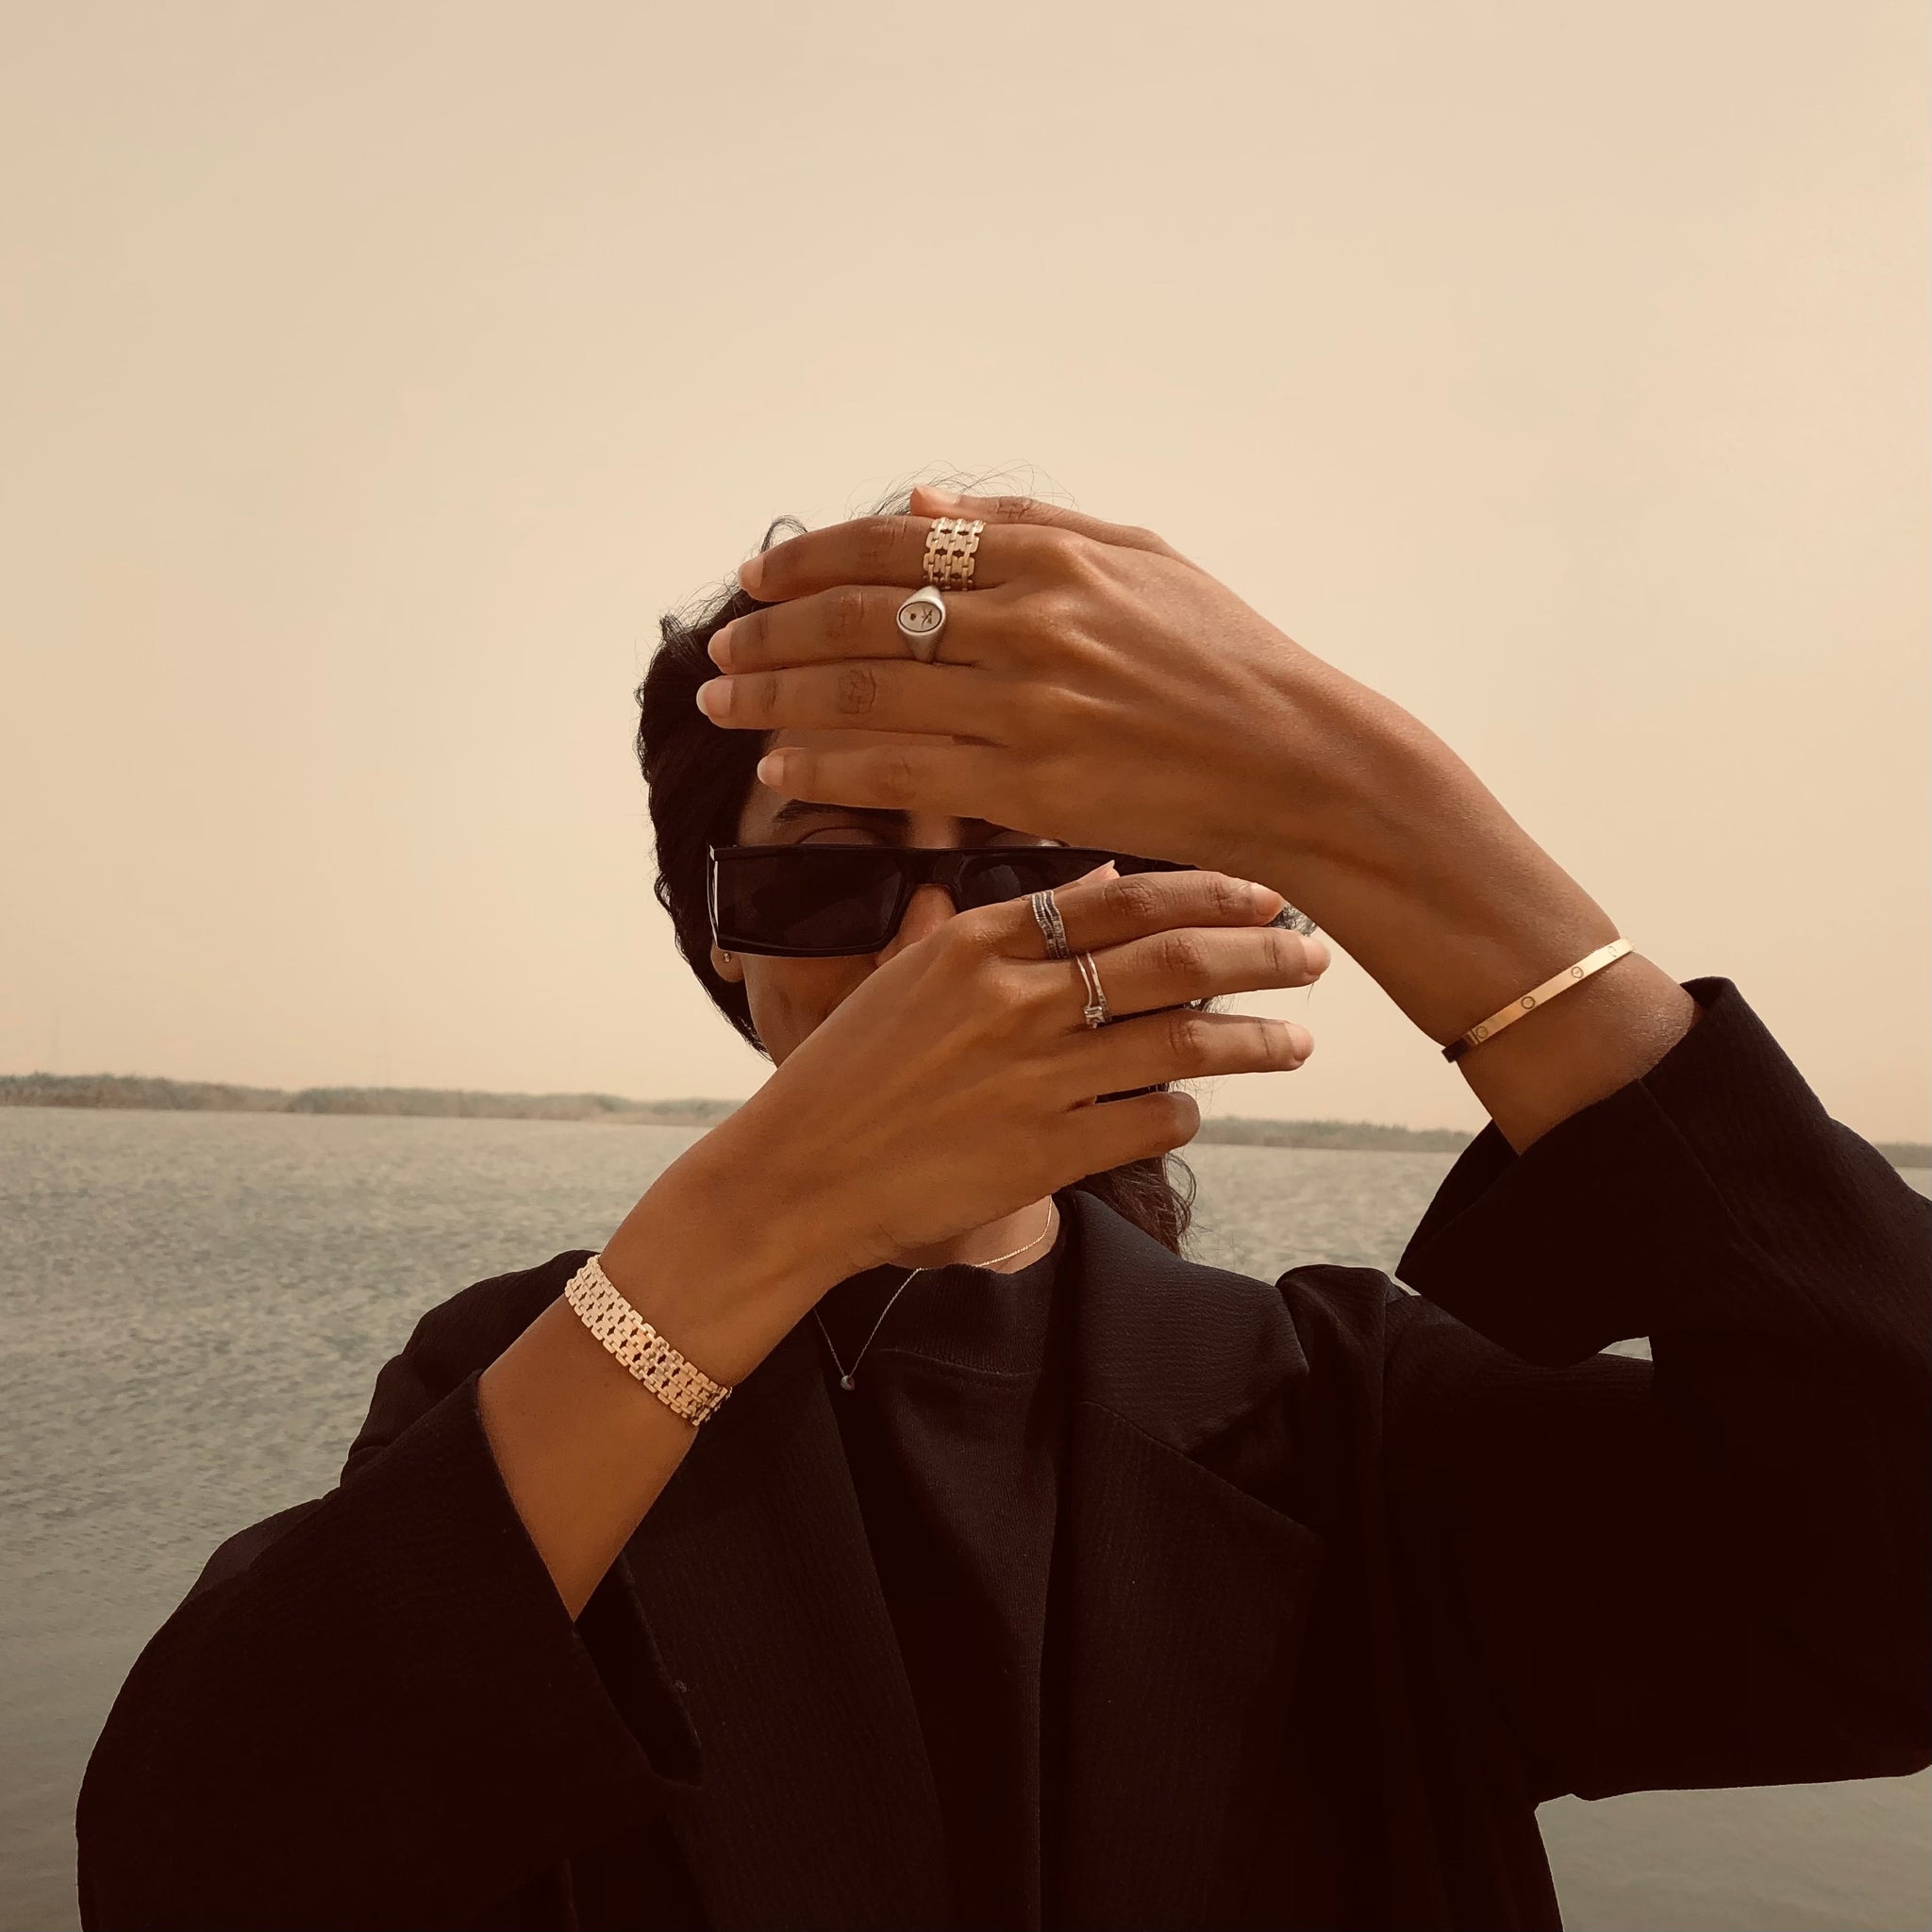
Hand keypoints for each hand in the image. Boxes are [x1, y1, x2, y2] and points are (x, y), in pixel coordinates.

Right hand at [665, 865, 1325, 1297]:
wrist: (797, 1176)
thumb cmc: (847, 1070)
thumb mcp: (906, 972)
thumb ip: (995, 921)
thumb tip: (1098, 880)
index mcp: (976, 941)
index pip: (1121, 900)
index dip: (1207, 894)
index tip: (1264, 894)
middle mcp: (1012, 1002)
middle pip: (1170, 964)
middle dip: (1258, 957)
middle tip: (1310, 957)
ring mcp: (1032, 1081)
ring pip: (1179, 1046)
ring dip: (1252, 1041)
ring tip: (1296, 1041)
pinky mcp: (1042, 1156)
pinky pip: (1147, 1125)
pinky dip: (1186, 1113)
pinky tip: (1198, 1109)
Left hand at [701, 485, 1389, 885]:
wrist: (1296, 761)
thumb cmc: (1223, 658)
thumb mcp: (1140, 558)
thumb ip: (1024, 526)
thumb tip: (916, 507)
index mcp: (1054, 555)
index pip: (895, 548)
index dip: (810, 562)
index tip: (755, 580)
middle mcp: (1033, 622)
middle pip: (863, 617)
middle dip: (772, 634)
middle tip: (716, 651)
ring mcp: (1029, 706)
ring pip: (869, 692)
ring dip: (778, 699)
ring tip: (721, 707)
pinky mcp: (1033, 787)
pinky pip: (903, 775)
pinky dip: (831, 768)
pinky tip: (780, 770)